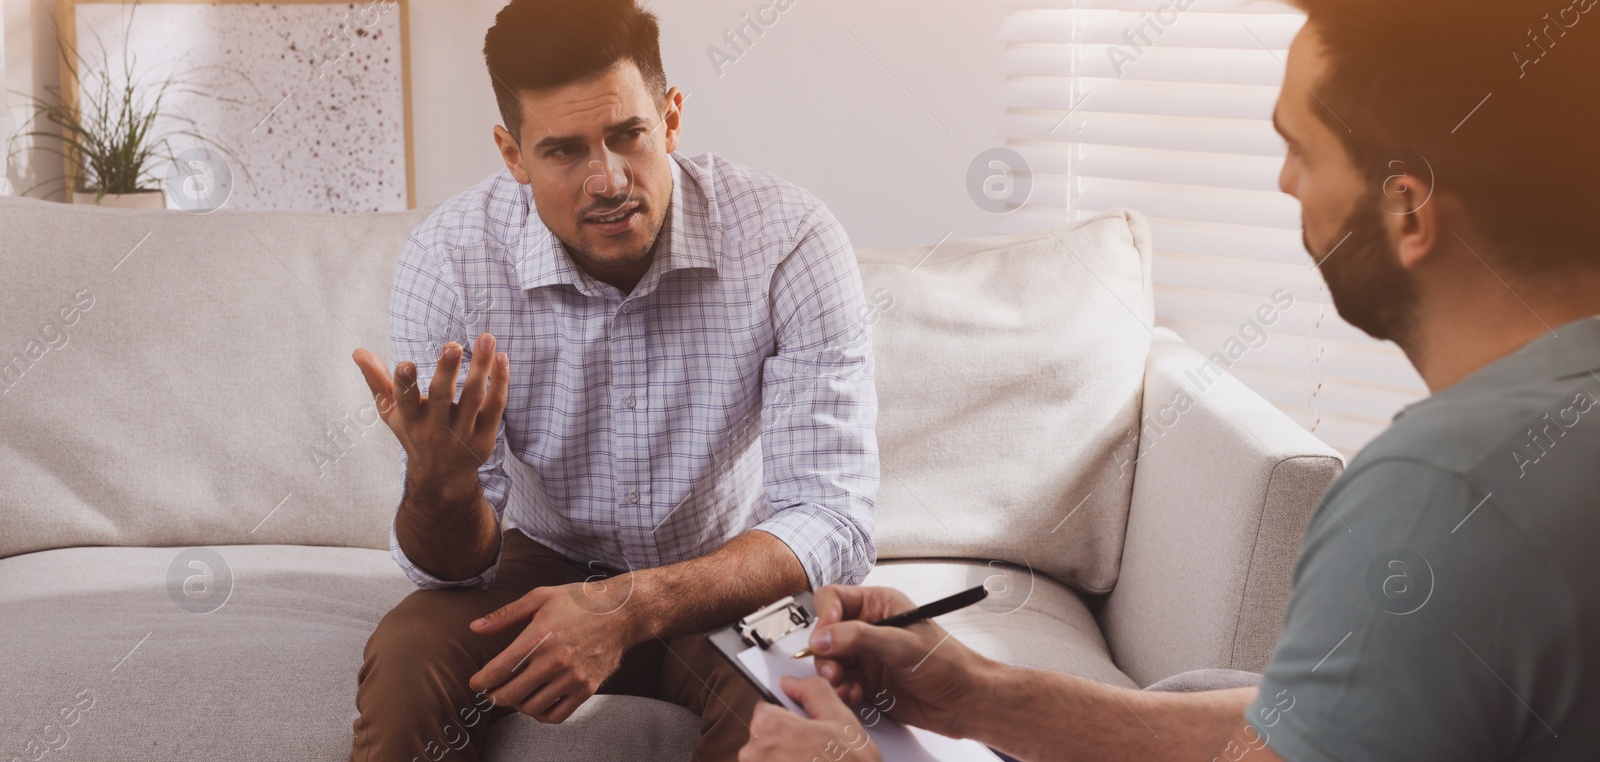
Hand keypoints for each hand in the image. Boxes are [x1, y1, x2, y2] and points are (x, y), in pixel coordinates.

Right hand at [351, 333, 507, 483]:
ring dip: (482, 366)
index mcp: (410, 420)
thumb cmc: (414, 433)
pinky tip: (502, 358)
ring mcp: (462, 434)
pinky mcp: (485, 437)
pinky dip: (500, 381)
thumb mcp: (392, 412)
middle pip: (441, 396)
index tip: (406, 363)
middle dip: (446, 370)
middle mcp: (435, 429)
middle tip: (453, 345)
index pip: (404, 400)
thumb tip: (358, 350)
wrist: (442, 477)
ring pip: (474, 397)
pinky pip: (495, 406)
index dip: (404, 383)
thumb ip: (377, 380)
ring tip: (487, 338)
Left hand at [466, 577, 639, 722]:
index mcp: (539, 637)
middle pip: (510, 694)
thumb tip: (475, 628)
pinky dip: (541, 715)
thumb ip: (505, 615)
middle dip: (494, 696)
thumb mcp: (540, 597)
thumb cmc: (579, 601)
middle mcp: (555, 661)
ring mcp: (572, 678)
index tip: (476, 682)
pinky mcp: (587, 689)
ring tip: (516, 694)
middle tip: (492, 691)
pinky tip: (536, 702)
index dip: (481, 681)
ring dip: (517, 705)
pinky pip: (556, 715)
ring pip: (531, 708)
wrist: (622, 612)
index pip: (498, 670)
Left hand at [740, 675, 881, 761]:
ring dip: (786, 759)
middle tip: (812, 751)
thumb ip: (812, 691)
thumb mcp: (840, 718)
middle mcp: (753, 752)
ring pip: (768, 758)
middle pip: (764, 737)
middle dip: (786, 742)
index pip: (765, 710)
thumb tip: (791, 682)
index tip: (802, 729)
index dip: (788, 718)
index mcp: (768, 725)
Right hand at [808, 585, 991, 738]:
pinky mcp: (868, 681)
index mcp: (880, 606)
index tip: (824, 638)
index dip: (825, 617)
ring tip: (845, 685)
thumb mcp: (902, 645)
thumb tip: (824, 636)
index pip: (835, 600)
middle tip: (833, 670)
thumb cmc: (948, 664)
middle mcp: (870, 628)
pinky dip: (843, 690)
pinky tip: (856, 695)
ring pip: (830, 660)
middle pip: (827, 633)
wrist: (964, 702)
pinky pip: (841, 682)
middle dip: (826, 653)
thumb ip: (860, 638)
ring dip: (832, 675)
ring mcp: (867, 656)